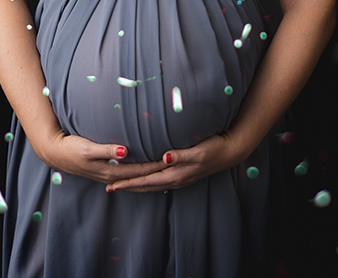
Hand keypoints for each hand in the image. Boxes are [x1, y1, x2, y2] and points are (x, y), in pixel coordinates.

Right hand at [33, 131, 170, 186]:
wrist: (55, 152)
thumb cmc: (71, 148)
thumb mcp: (88, 148)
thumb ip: (107, 150)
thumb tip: (125, 151)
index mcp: (110, 170)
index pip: (140, 170)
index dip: (156, 166)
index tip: (171, 161)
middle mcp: (111, 176)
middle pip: (140, 176)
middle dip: (157, 173)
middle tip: (176, 167)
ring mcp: (108, 175)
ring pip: (134, 178)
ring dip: (149, 176)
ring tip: (165, 172)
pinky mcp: (104, 171)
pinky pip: (127, 175)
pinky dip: (138, 174)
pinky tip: (143, 171)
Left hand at [105, 134, 242, 193]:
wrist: (228, 153)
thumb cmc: (213, 149)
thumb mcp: (197, 151)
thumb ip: (180, 155)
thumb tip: (164, 157)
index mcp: (175, 174)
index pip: (146, 180)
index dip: (129, 182)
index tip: (113, 185)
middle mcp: (175, 180)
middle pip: (146, 186)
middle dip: (127, 187)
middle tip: (109, 188)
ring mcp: (178, 179)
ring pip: (151, 186)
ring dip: (135, 186)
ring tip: (121, 186)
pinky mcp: (181, 175)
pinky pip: (158, 182)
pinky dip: (146, 182)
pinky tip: (143, 180)